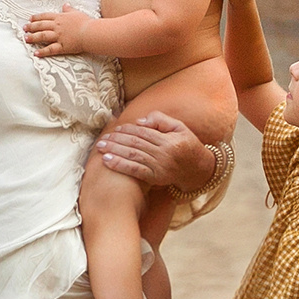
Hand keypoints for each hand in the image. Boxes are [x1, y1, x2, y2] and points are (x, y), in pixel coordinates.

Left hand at [24, 7, 93, 57]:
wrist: (91, 32)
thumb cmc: (86, 22)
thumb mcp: (76, 13)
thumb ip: (69, 9)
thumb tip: (65, 4)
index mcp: (60, 18)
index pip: (45, 16)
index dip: (37, 17)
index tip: (30, 19)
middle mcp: (57, 26)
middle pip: (41, 26)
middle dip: (31, 27)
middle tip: (24, 28)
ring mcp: (58, 36)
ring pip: (42, 36)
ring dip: (33, 37)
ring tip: (26, 39)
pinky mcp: (62, 46)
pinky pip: (50, 49)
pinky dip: (42, 52)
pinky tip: (35, 53)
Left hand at [93, 112, 217, 191]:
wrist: (198, 169)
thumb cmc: (187, 145)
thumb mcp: (180, 127)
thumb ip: (161, 120)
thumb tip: (140, 121)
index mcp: (170, 140)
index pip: (144, 132)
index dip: (128, 129)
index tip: (116, 128)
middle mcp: (164, 154)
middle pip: (136, 144)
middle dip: (117, 140)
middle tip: (102, 138)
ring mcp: (159, 167)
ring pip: (133, 156)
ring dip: (114, 151)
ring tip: (100, 147)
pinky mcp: (156, 178)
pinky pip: (135, 171)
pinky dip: (120, 165)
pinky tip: (107, 161)